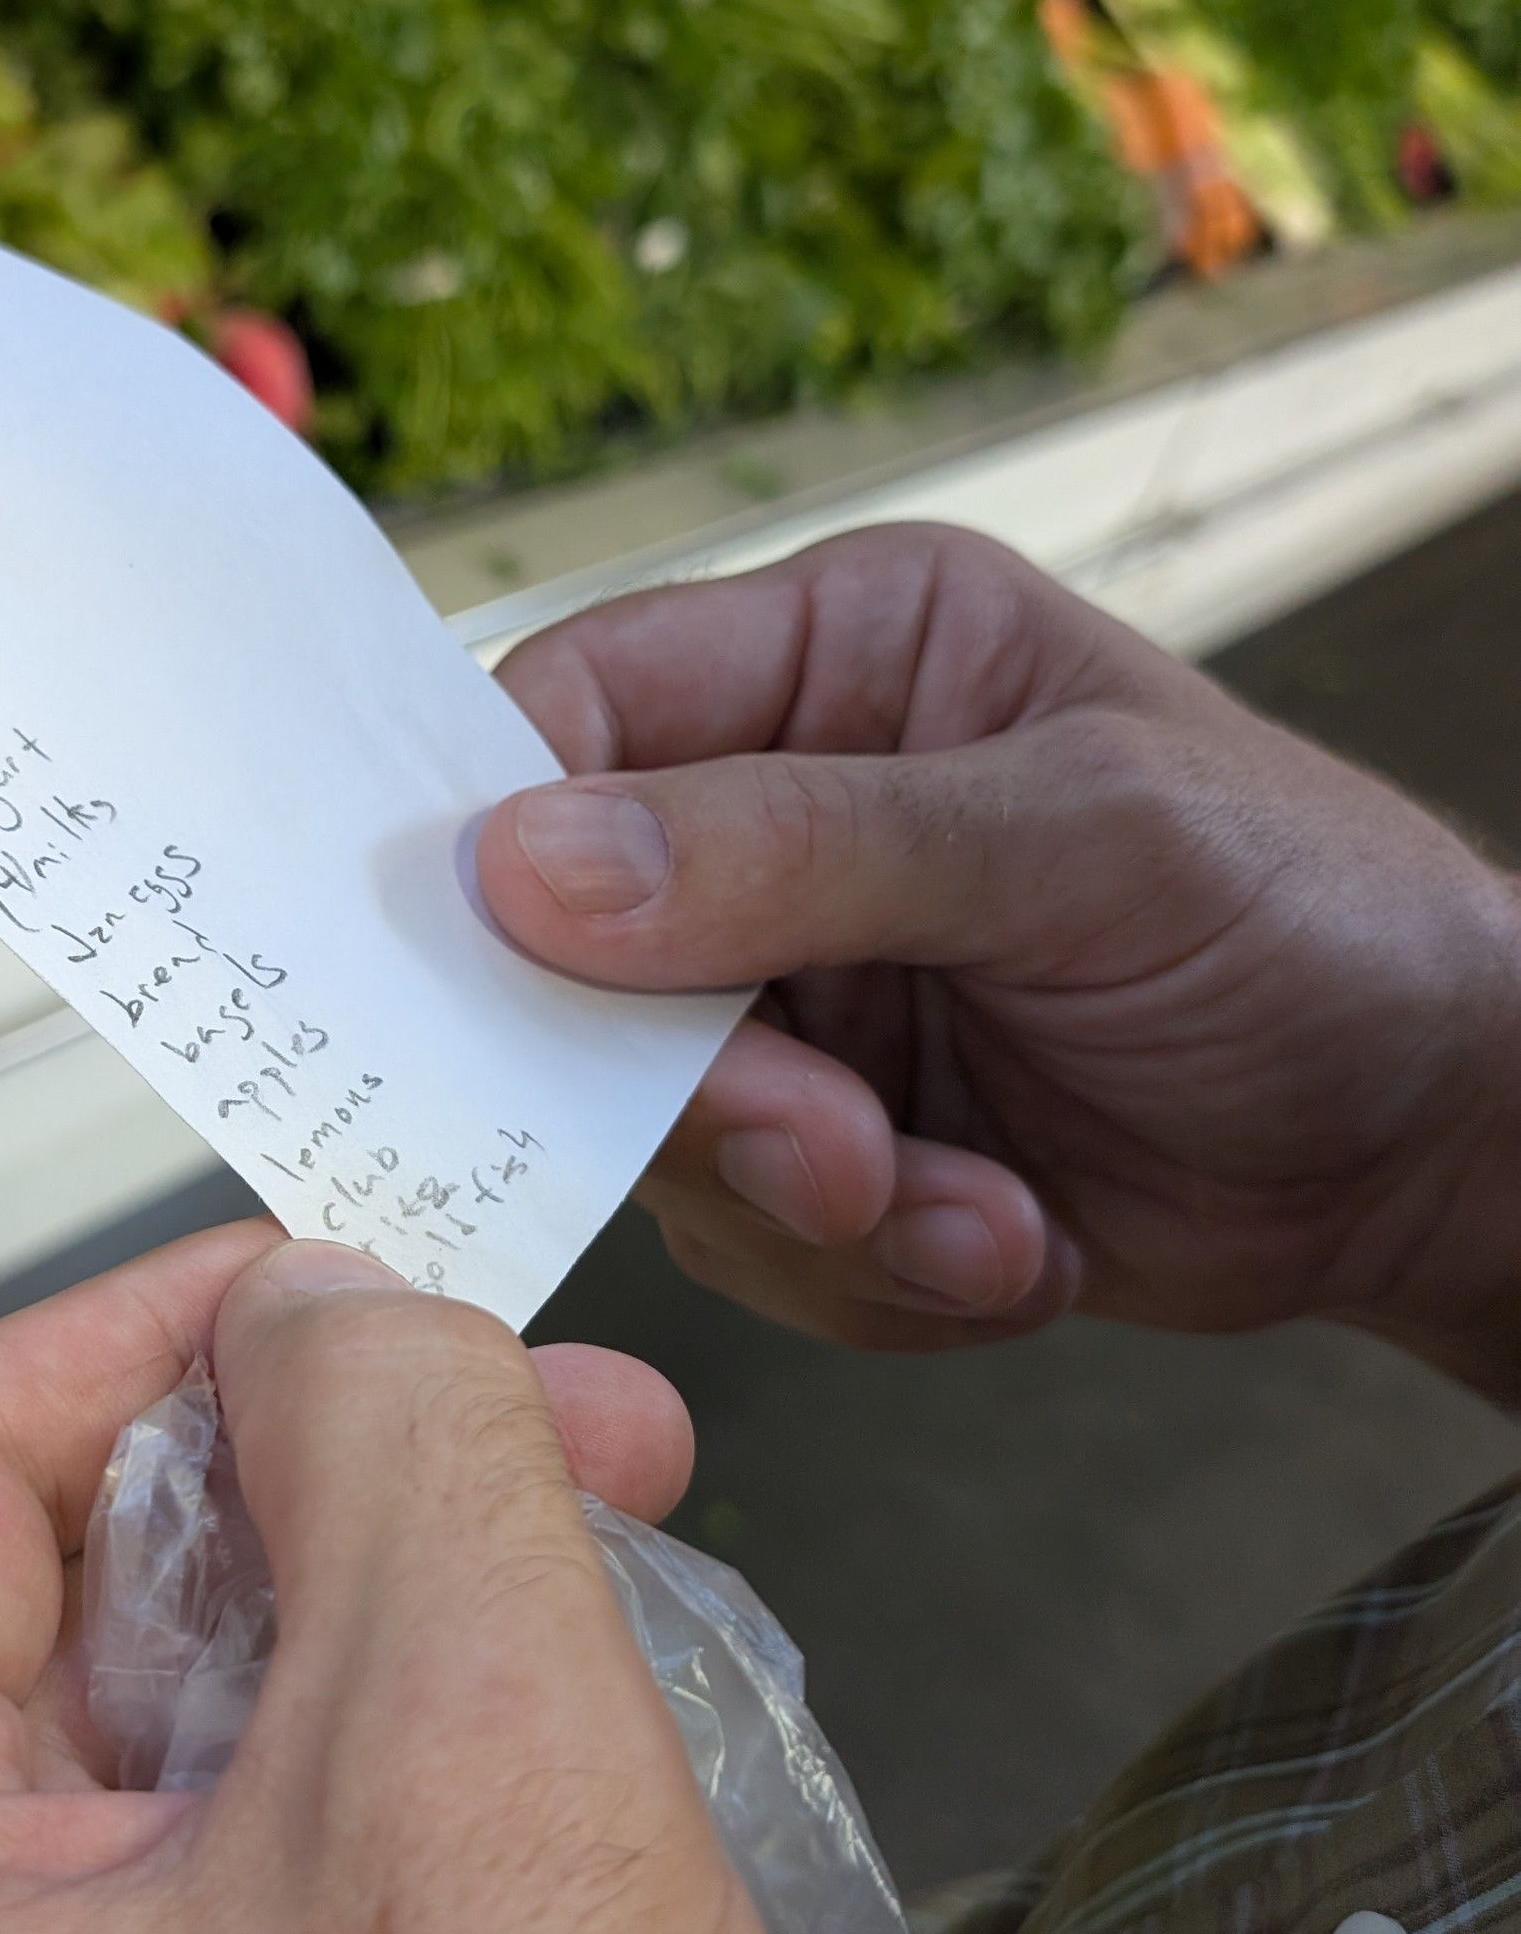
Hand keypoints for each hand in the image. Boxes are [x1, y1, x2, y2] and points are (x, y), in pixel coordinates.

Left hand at [0, 1225, 882, 1933]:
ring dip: (373, 1643)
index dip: (182, 1323)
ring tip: (598, 1607)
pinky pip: (186, 1892)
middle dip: (322, 1491)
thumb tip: (325, 1303)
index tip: (383, 1276)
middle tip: (565, 1440)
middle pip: (44, 1589)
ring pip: (143, 1733)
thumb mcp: (473, 1769)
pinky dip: (364, 1800)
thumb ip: (388, 1440)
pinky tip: (539, 1785)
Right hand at [476, 524, 1520, 1398]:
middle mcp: (782, 817)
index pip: (574, 712)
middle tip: (841, 1153)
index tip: (508, 972)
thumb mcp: (1075, 841)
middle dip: (704, 1088)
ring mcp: (796, 992)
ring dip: (817, 1206)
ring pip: (651, 1125)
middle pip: (575, 954)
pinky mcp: (828, 1145)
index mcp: (835, 658)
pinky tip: (1019, 1248)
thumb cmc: (1306, 916)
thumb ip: (802, 847)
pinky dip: (877, 1275)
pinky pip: (748, 1241)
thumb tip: (519, 869)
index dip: (506, 838)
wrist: (1433, 1145)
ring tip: (988, 1217)